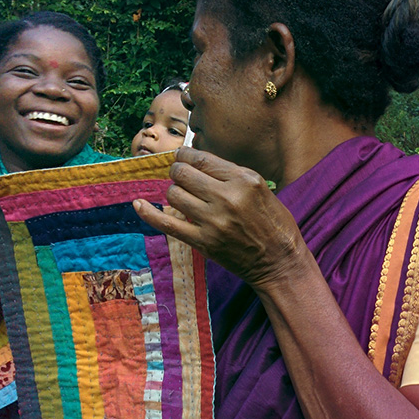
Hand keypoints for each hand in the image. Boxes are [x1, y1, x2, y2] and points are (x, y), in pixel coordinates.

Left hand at [134, 148, 307, 287]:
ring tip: (183, 197)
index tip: (181, 157)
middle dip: (177, 172)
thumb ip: (231, 175)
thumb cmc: (274, 224)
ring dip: (174, 193)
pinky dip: (148, 213)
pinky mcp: (204, 242)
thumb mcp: (261, 189)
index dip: (185, 155)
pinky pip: (167, 224)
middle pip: (183, 174)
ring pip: (174, 195)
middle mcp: (228, 198)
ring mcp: (214, 222)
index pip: (202, 158)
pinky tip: (138, 204)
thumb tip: (197, 161)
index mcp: (245, 180)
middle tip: (181, 177)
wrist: (280, 262)